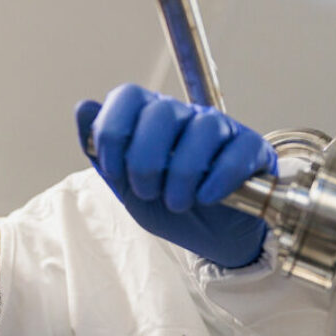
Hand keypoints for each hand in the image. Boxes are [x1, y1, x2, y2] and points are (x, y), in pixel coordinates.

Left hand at [75, 84, 274, 267]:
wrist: (213, 239)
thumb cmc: (171, 207)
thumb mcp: (128, 188)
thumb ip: (103, 152)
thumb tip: (83, 108)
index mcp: (151, 119)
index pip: (128, 96)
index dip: (113, 132)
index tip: (115, 171)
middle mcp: (186, 116)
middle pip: (162, 112)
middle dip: (146, 160)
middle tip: (148, 192)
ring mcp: (221, 130)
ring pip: (202, 129)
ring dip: (182, 174)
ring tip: (177, 203)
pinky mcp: (252, 149)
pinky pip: (237, 151)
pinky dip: (218, 178)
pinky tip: (206, 198)